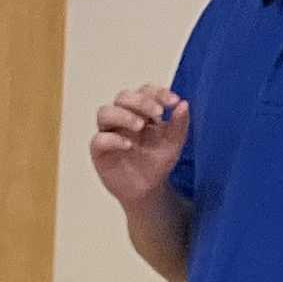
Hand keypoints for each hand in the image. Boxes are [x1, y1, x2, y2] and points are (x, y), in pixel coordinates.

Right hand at [88, 83, 190, 210]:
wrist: (148, 189)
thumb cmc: (158, 162)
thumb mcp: (174, 143)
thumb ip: (179, 124)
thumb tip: (183, 104)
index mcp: (141, 111)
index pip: (145, 91)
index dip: (158, 92)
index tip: (173, 102)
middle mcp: (122, 117)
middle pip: (123, 97)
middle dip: (141, 101)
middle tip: (158, 113)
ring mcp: (109, 133)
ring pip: (105, 112)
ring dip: (123, 115)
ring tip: (140, 126)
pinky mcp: (99, 151)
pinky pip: (99, 140)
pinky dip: (113, 140)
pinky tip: (129, 146)